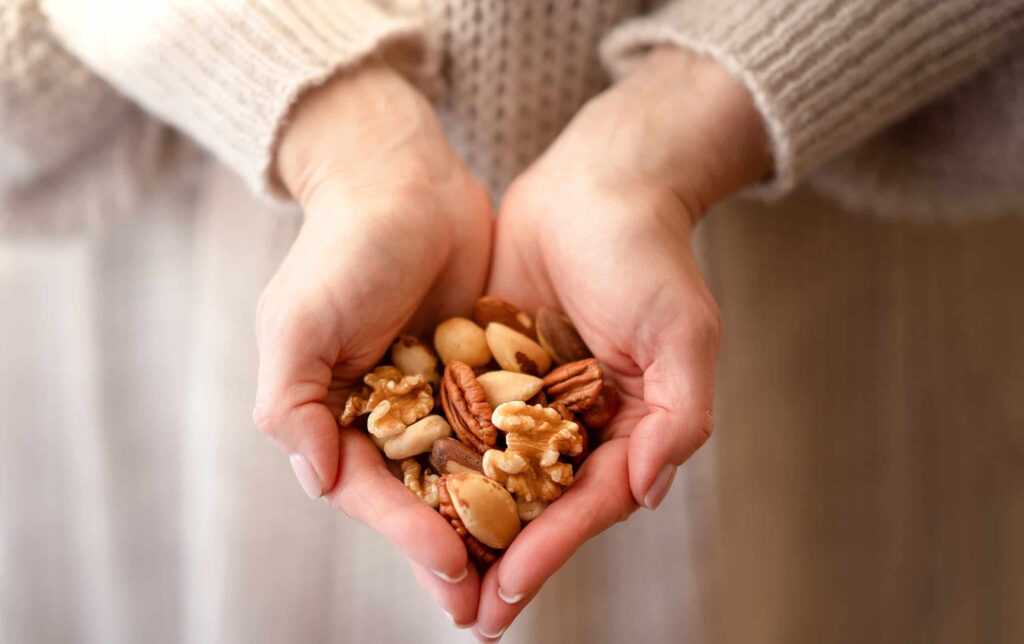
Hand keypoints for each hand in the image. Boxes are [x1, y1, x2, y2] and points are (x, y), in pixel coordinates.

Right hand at [252, 61, 491, 626]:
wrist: (402, 180)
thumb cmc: (342, 249)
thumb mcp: (297, 323)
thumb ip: (292, 403)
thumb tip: (318, 480)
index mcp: (340, 418)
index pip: (375, 493)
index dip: (409, 535)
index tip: (452, 569)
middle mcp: (392, 417)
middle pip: (425, 501)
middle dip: (457, 553)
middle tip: (489, 610)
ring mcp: (443, 396)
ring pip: (473, 475)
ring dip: (499, 526)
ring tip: (528, 576)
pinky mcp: (487, 370)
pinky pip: (510, 426)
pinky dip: (529, 464)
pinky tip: (560, 498)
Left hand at [474, 48, 770, 638]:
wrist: (597, 181)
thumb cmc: (648, 255)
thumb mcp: (682, 334)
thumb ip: (678, 417)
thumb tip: (645, 494)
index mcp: (626, 428)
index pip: (586, 503)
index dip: (550, 550)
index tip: (507, 591)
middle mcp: (575, 422)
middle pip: (536, 505)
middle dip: (503, 559)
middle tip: (467, 616)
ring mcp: (528, 396)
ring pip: (494, 474)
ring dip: (467, 524)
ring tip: (434, 575)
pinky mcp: (488, 365)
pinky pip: (461, 420)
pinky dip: (440, 458)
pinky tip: (407, 492)